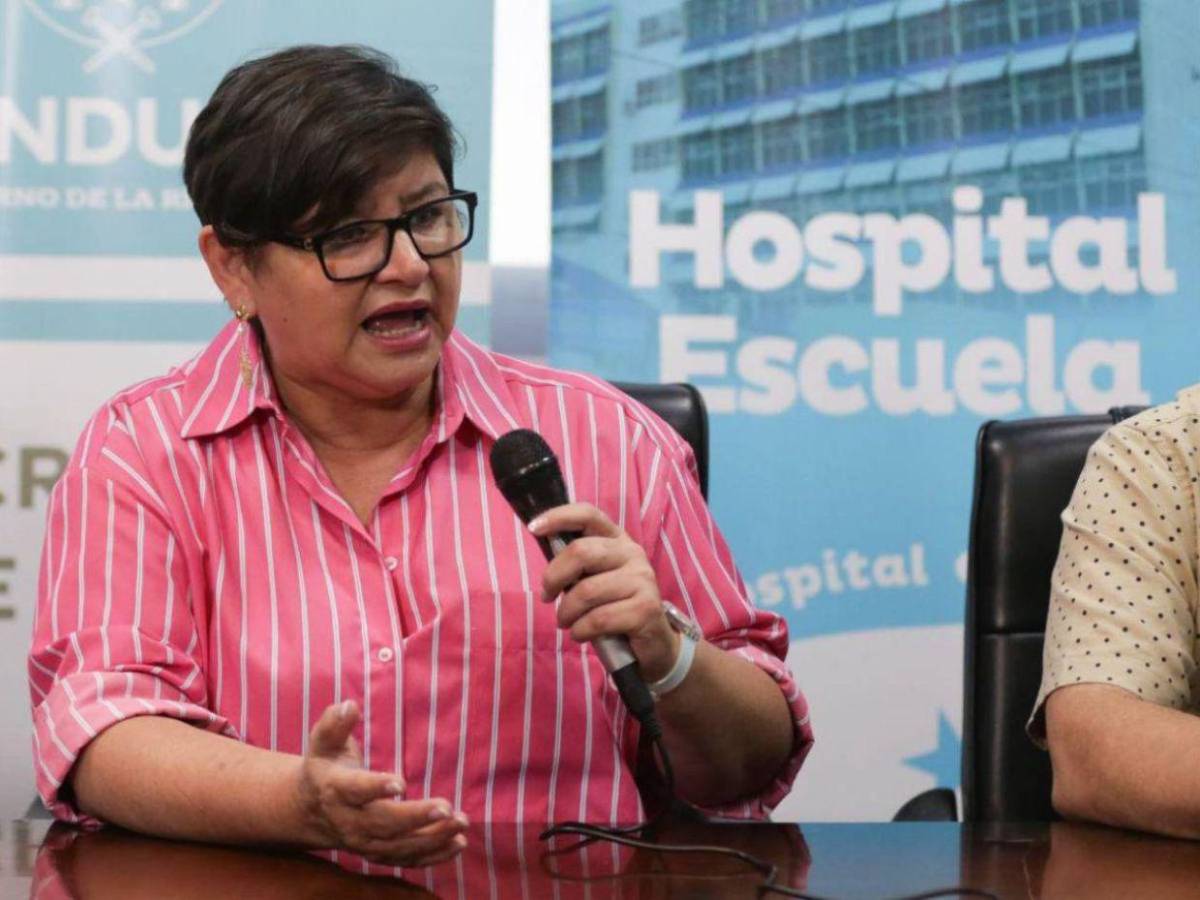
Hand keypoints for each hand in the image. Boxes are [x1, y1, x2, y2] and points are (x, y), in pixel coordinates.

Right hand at [295, 700, 467, 866]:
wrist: (309, 809)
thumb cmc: (326, 765)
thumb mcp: (323, 742)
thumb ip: (334, 723)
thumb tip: (349, 706)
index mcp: (336, 790)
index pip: (355, 790)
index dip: (375, 787)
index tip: (400, 782)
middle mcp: (349, 821)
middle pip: (382, 824)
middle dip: (415, 818)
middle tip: (446, 807)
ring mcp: (364, 842)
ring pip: (398, 847)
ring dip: (432, 838)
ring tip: (461, 824)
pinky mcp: (379, 853)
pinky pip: (406, 860)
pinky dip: (433, 856)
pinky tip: (458, 844)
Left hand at [530, 503, 680, 680]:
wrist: (654, 641)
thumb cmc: (616, 607)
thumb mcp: (596, 579)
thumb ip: (576, 564)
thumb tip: (542, 547)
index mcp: (618, 540)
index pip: (588, 515)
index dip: (559, 517)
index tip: (534, 529)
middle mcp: (633, 553)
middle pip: (581, 552)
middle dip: (553, 577)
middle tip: (547, 596)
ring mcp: (642, 580)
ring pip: (586, 591)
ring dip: (566, 613)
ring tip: (566, 623)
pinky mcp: (645, 608)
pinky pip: (599, 619)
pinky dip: (581, 631)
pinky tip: (582, 634)